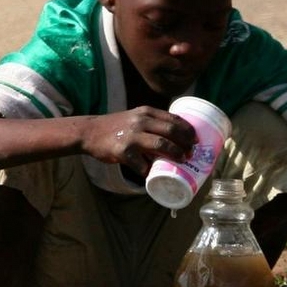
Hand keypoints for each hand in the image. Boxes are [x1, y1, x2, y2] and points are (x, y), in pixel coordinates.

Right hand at [81, 106, 195, 175]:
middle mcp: (141, 121)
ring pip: (161, 145)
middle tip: (191, 152)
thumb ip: (152, 123)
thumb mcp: (135, 117)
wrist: (90, 132)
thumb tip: (173, 138)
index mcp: (146, 112)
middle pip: (171, 131)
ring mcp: (132, 136)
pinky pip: (142, 164)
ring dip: (175, 154)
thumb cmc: (116, 127)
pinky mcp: (123, 151)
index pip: (173, 118)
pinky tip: (153, 174)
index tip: (196, 139)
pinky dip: (149, 170)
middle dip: (186, 143)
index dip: (188, 130)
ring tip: (181, 160)